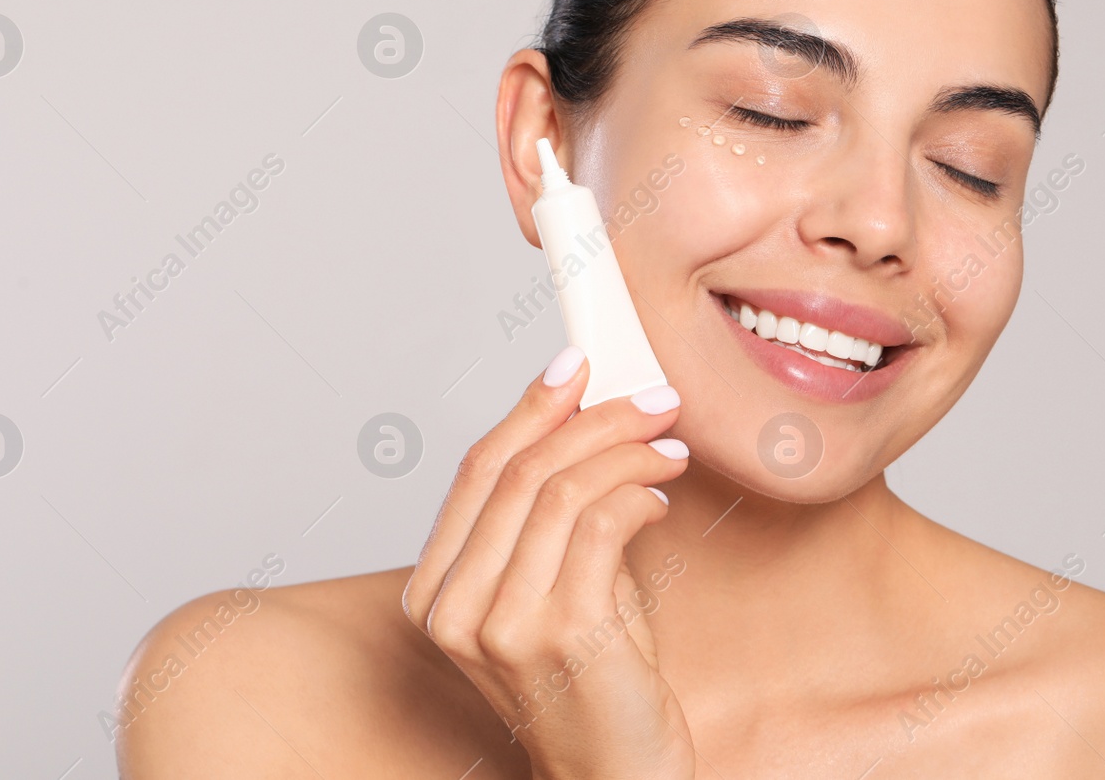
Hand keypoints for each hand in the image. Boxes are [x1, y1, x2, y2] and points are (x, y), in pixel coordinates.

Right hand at [402, 346, 694, 779]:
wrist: (618, 778)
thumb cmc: (592, 687)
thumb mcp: (552, 589)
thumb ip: (552, 520)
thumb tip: (590, 424)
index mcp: (436, 593)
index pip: (476, 472)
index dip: (527, 409)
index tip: (573, 367)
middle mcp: (454, 607)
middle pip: (518, 470)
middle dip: (592, 417)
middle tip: (651, 398)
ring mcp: (502, 622)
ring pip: (560, 488)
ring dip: (626, 449)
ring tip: (668, 444)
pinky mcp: (561, 631)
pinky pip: (601, 522)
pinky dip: (637, 491)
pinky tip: (659, 497)